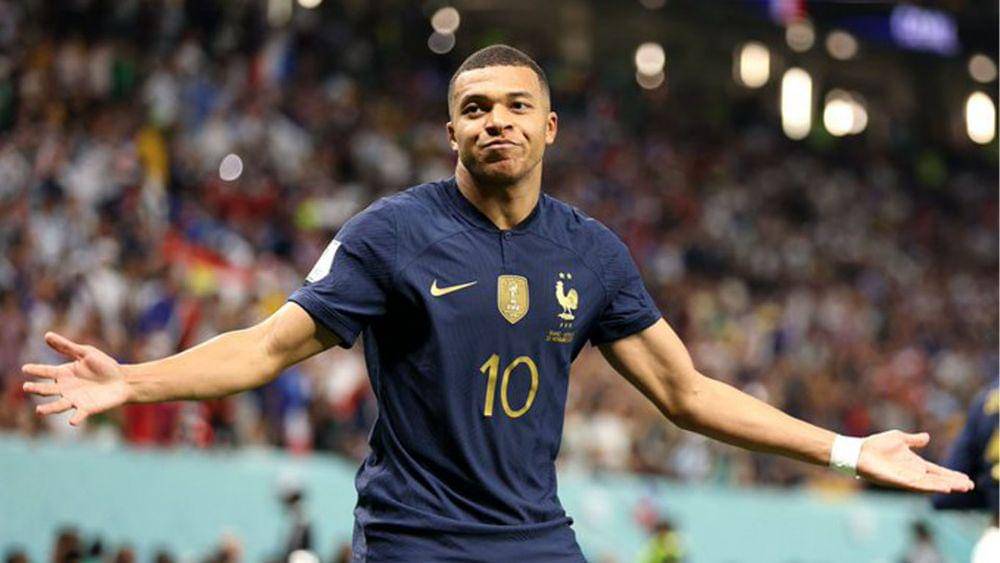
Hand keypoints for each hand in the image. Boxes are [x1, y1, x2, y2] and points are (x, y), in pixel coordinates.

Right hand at [21, 332, 130, 425]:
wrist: (123, 380)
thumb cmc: (104, 365)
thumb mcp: (85, 353)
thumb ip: (66, 346)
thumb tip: (46, 335)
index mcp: (64, 374)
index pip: (46, 372)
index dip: (36, 370)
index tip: (25, 368)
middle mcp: (65, 388)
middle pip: (47, 390)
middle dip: (36, 389)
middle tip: (26, 387)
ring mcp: (75, 400)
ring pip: (58, 406)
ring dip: (49, 409)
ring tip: (39, 411)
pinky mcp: (87, 409)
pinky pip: (80, 415)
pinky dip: (76, 418)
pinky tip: (73, 421)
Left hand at [857, 430, 973, 492]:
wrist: (858, 451)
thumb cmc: (876, 445)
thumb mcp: (899, 438)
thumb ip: (914, 440)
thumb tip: (927, 437)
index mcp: (914, 463)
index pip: (937, 471)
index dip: (951, 474)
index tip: (965, 478)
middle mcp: (912, 472)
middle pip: (937, 479)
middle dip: (953, 482)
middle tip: (969, 486)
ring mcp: (906, 478)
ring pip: (931, 484)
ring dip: (946, 485)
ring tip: (961, 487)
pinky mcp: (899, 481)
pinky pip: (918, 485)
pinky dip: (931, 486)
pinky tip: (943, 487)